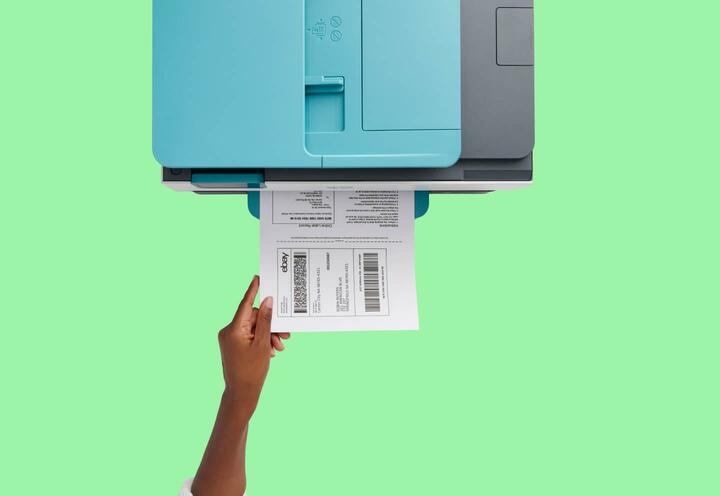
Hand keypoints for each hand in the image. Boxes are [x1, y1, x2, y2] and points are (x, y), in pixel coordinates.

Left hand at [217, 276, 289, 415]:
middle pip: (254, 318)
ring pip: (254, 327)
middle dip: (271, 325)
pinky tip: (272, 350)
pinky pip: (250, 335)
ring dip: (268, 334)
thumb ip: (265, 321)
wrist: (241, 394)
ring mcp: (230, 338)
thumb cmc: (251, 372)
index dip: (253, 290)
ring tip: (279, 347)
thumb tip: (267, 301)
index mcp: (233, 329)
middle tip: (286, 335)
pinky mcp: (234, 344)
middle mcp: (228, 331)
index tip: (258, 277)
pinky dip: (262, 340)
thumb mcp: (262, 344)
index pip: (245, 304)